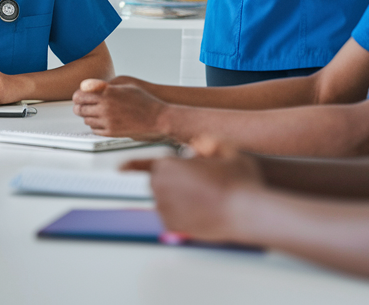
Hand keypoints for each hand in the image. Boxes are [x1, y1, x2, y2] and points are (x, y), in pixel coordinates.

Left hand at [73, 79, 170, 139]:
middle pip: (80, 108)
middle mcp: (105, 107)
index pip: (81, 94)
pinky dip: (94, 125)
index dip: (77, 95)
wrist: (158, 118)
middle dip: (78, 106)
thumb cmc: (144, 100)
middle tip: (78, 105)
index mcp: (108, 93)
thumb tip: (87, 85)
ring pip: (86, 119)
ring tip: (90, 113)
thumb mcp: (125, 85)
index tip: (78, 96)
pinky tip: (99, 121)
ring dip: (86, 116)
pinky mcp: (111, 132)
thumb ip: (104, 85)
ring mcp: (108, 121)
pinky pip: (95, 129)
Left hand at [122, 137, 263, 241]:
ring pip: (165, 199)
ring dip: (177, 197)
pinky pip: (172, 216)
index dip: (133, 165)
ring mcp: (165, 208)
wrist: (247, 211)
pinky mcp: (172, 225)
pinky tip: (202, 211)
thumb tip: (199, 144)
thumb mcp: (229, 152)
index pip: (144, 163)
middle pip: (159, 181)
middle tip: (198, 183)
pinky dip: (182, 214)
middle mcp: (161, 186)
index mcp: (168, 165)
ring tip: (204, 198)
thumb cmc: (238, 181)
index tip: (121, 168)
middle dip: (173, 180)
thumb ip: (210, 143)